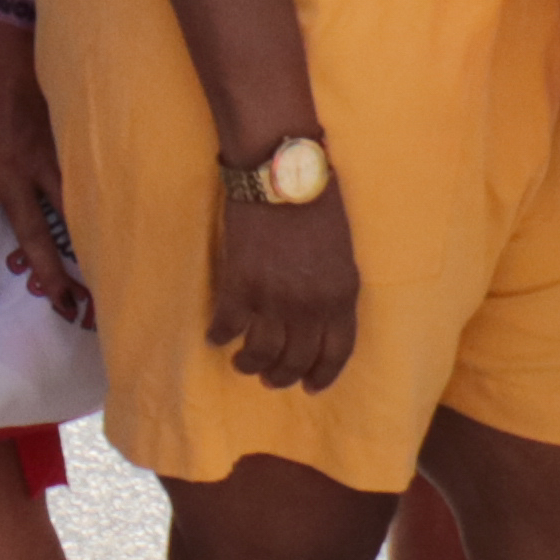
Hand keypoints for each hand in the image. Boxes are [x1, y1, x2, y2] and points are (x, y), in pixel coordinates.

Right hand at [207, 180, 357, 392]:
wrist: (282, 172)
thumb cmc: (318, 204)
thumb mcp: (343, 254)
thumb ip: (335, 290)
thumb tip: (321, 319)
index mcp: (342, 296)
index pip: (337, 352)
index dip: (322, 375)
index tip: (310, 386)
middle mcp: (310, 305)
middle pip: (296, 360)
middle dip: (282, 376)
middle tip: (271, 378)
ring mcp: (273, 298)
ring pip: (261, 353)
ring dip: (250, 365)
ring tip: (242, 364)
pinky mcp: (239, 285)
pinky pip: (227, 326)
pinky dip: (220, 336)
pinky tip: (215, 337)